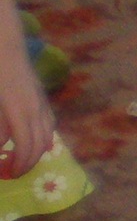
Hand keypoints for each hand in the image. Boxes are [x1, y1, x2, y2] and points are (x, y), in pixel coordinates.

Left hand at [0, 35, 53, 179]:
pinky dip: (43, 137)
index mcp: (20, 112)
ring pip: (47, 135)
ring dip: (36, 152)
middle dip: (28, 163)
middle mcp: (36, 110)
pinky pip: (48, 123)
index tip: (8, 174)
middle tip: (13, 172)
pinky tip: (32, 140)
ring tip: (22, 159)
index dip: (19, 165)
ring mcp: (41, 103)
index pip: (26, 147)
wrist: (4, 46)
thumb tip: (3, 146)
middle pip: (39, 145)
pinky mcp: (41, 98)